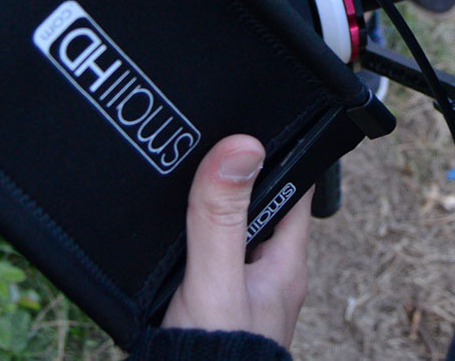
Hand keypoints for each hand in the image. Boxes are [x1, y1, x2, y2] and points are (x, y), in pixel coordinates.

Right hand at [160, 136, 310, 346]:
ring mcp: (236, 294)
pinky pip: (199, 260)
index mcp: (284, 266)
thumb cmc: (217, 359)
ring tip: (177, 179)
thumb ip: (221, 216)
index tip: (257, 119)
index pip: (293, 190)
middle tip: (203, 140)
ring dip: (204, 212)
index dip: (277, 154)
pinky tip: (160, 235)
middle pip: (253, 208)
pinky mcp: (205, 308)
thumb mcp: (214, 278)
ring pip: (223, 234)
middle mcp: (265, 278)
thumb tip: (242, 147)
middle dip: (230, 179)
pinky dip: (183, 243)